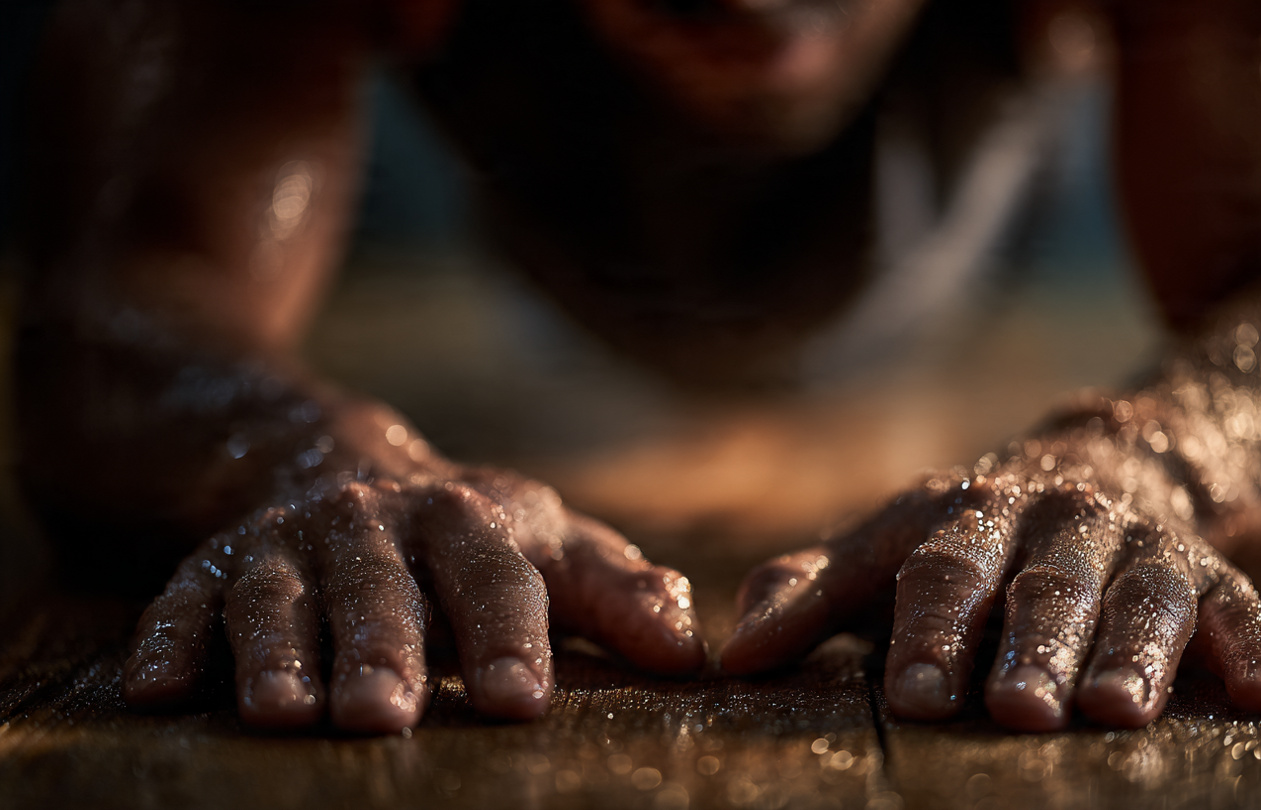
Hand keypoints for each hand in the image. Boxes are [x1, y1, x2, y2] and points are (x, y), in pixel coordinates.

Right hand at [122, 464, 704, 731]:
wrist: (338, 460)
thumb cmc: (472, 535)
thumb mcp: (552, 546)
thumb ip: (618, 594)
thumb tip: (688, 650)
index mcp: (469, 517)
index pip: (497, 577)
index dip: (509, 635)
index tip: (519, 702)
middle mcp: (375, 522)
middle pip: (380, 584)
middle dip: (381, 646)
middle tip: (385, 717)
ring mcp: (289, 540)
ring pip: (277, 590)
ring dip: (275, 649)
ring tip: (281, 715)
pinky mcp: (214, 562)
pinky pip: (182, 595)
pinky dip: (166, 637)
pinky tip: (154, 691)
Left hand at [720, 435, 1260, 730]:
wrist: (1097, 466)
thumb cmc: (964, 541)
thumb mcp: (884, 550)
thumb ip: (810, 593)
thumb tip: (734, 654)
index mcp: (961, 514)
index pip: (939, 571)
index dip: (928, 633)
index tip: (913, 696)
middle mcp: (1051, 517)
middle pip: (1040, 586)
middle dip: (1028, 649)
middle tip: (1017, 709)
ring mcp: (1133, 539)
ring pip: (1136, 593)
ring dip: (1129, 651)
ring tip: (1116, 710)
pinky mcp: (1207, 567)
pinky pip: (1237, 602)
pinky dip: (1251, 647)